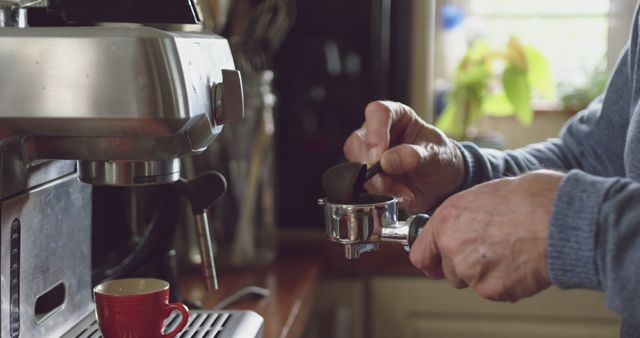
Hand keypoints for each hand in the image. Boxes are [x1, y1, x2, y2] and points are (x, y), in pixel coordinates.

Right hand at [343, 101, 463, 211]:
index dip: (375, 131)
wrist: (443, 185)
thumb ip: (414, 155)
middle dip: (368, 163)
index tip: (379, 153)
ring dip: (373, 182)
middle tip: (384, 179)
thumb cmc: (440, 159)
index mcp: (397, 117)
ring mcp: (371, 156)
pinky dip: (379, 195)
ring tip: (397, 190)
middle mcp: (378, 133)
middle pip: (357, 141)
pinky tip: (399, 196)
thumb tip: (386, 161)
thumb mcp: (436, 154)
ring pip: (354, 165)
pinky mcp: (369, 177)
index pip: (377, 112)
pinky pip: (364, 185)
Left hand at [409, 170, 563, 301]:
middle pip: (448, 271)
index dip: (430, 260)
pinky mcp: (492, 289)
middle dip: (464, 266)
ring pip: (470, 282)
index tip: (436, 263)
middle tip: (490, 251)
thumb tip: (460, 226)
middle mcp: (452, 245)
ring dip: (485, 274)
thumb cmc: (531, 200)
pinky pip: (494, 292)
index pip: (421, 254)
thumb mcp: (484, 195)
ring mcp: (471, 270)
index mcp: (447, 219)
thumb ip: (463, 217)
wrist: (561, 217)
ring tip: (511, 252)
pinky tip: (521, 263)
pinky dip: (506, 284)